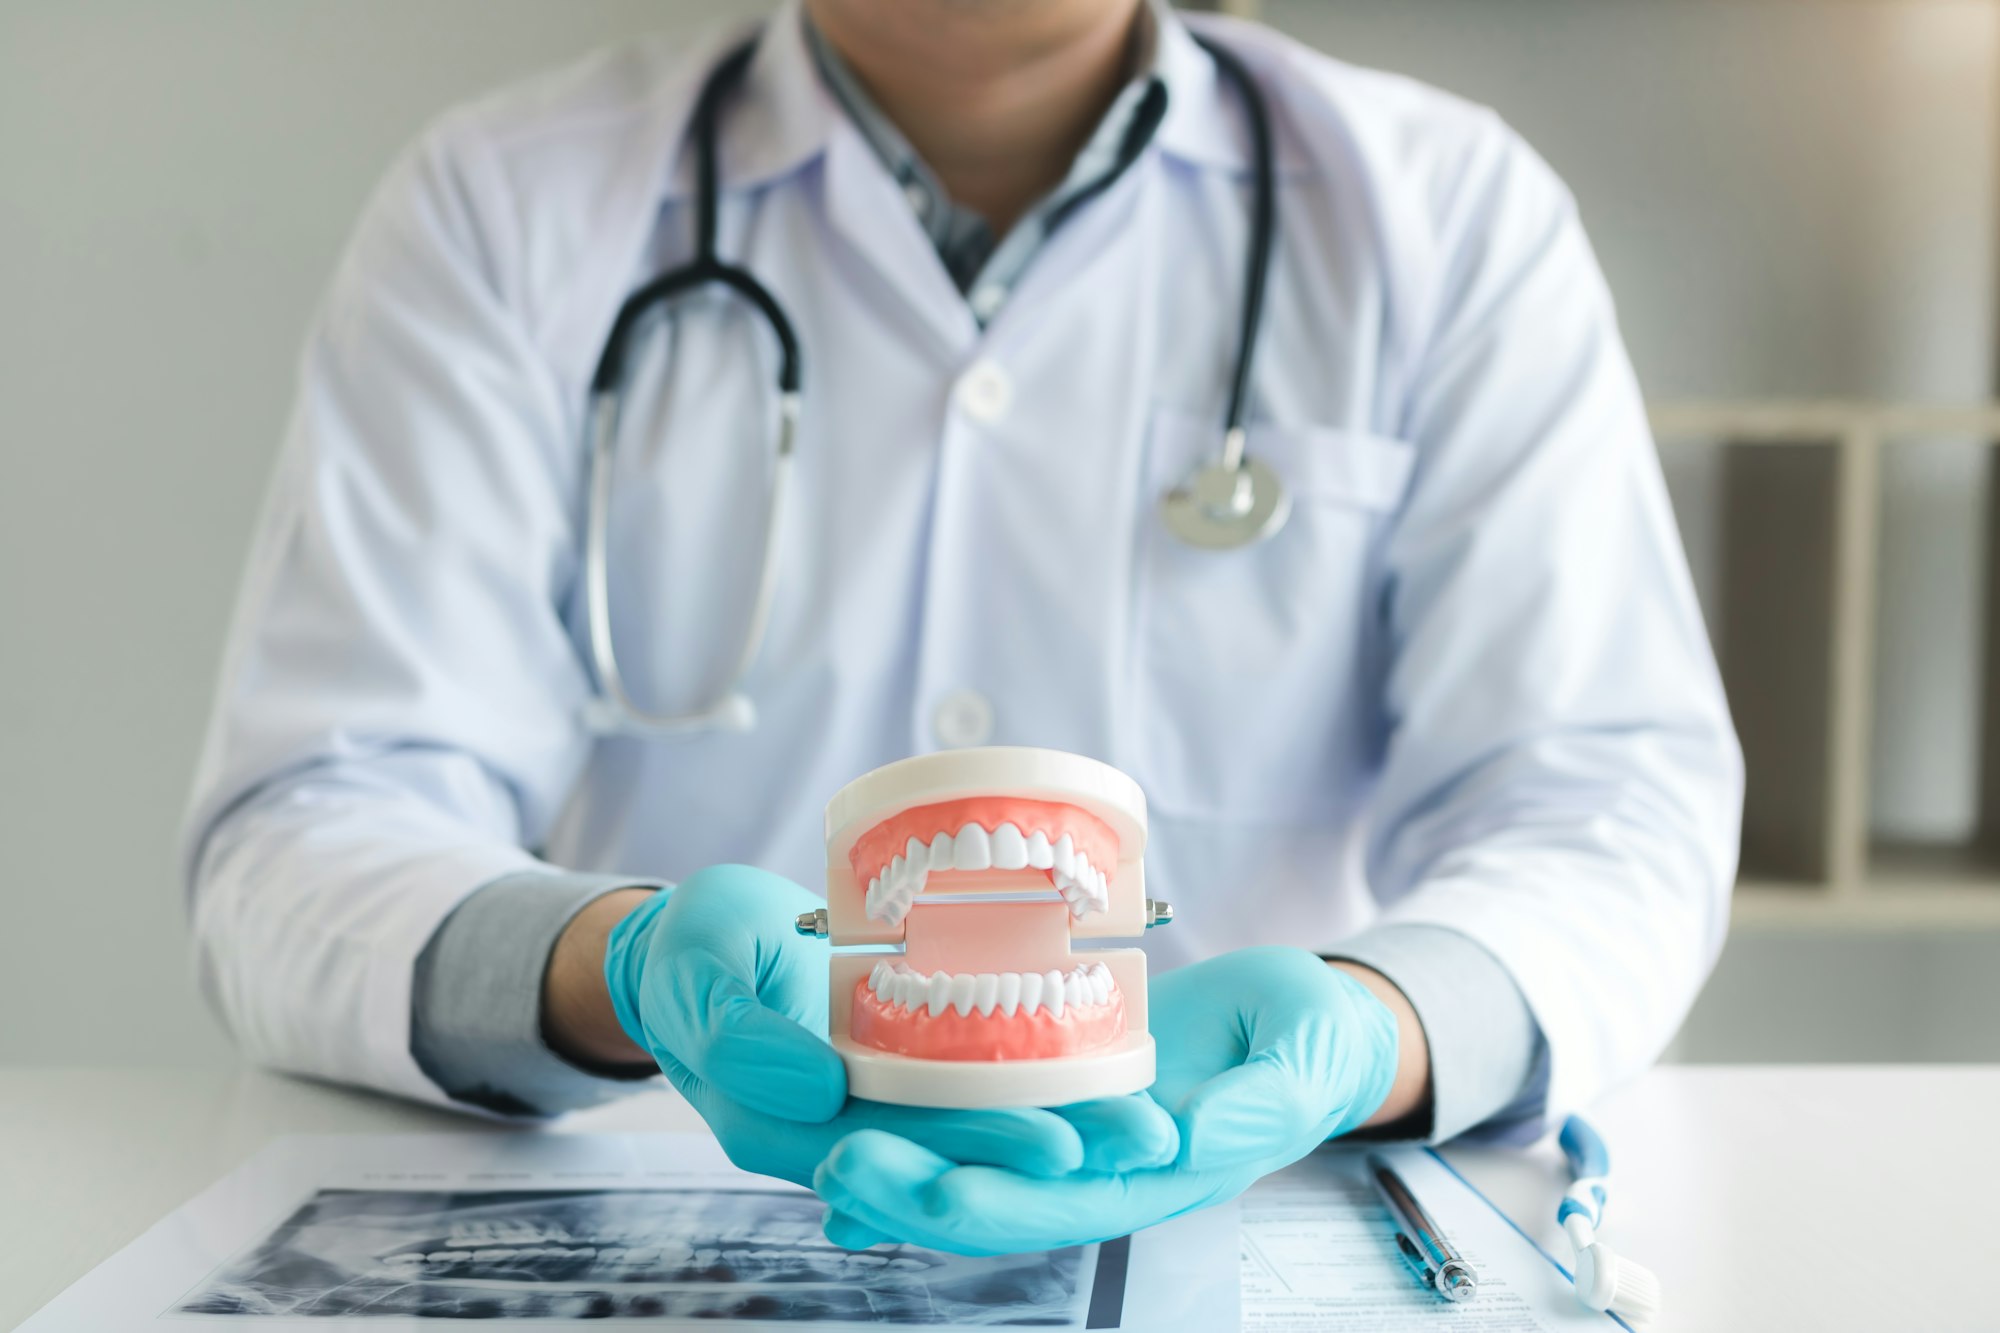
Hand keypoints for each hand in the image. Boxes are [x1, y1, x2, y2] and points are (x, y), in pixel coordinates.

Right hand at [595, 865, 1174, 1187]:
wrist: (690, 945)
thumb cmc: (688, 953)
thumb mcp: (694, 976)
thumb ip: (740, 1036)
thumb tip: (817, 1088)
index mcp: (780, 1125)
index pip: (895, 1148)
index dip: (977, 1146)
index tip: (1059, 1141)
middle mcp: (838, 1128)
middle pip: (955, 1147)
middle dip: (1050, 1144)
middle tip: (1141, 1134)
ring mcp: (872, 1099)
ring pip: (974, 1119)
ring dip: (1059, 1120)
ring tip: (1147, 1117)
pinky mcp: (897, 1065)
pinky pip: (969, 1080)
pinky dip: (1033, 1078)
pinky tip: (1103, 1073)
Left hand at [812, 946, 1408, 1253]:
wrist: (1302, 1026)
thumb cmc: (1309, 1046)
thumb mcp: (1299, 1068)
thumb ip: (1254, 1107)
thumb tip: (1190, 1138)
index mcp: (1158, 1178)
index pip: (1063, 1205)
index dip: (991, 1204)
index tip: (925, 1189)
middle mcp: (1101, 1167)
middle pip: (992, 1194)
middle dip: (912, 1189)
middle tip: (836, 1164)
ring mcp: (1073, 1127)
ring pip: (971, 1155)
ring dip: (898, 1160)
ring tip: (821, 1149)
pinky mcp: (1057, 1079)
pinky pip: (976, 1109)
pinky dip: (916, 1119)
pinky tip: (849, 1119)